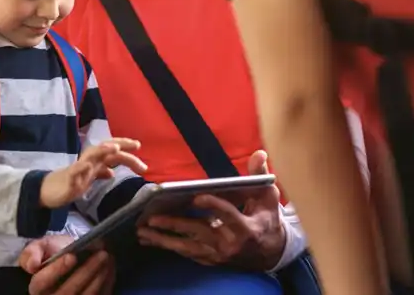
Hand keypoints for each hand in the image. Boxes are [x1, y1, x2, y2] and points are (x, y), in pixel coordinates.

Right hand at [19, 235, 115, 294]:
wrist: (67, 260)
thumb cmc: (52, 254)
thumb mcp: (40, 247)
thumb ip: (32, 252)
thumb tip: (32, 264)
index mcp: (37, 288)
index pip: (42, 283)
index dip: (57, 270)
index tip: (71, 256)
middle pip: (68, 292)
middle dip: (86, 272)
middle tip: (101, 254)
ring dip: (99, 278)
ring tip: (108, 259)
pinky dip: (106, 284)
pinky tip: (110, 269)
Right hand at [40, 139, 146, 208]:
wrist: (48, 190)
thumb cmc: (69, 182)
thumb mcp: (88, 179)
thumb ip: (100, 173)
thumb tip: (112, 172)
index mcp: (94, 162)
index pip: (112, 151)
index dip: (124, 146)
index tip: (138, 146)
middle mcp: (88, 162)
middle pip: (105, 149)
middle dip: (121, 145)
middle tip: (137, 145)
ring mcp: (78, 169)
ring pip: (91, 156)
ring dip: (103, 151)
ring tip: (115, 148)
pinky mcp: (68, 179)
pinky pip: (74, 172)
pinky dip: (81, 168)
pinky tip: (88, 165)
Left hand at [137, 150, 285, 270]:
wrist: (270, 252)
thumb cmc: (267, 219)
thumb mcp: (268, 197)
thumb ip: (261, 175)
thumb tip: (259, 152)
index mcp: (247, 228)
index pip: (228, 215)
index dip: (214, 206)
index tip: (197, 197)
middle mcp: (230, 243)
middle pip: (200, 231)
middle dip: (175, 225)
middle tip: (153, 217)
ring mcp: (219, 254)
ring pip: (188, 246)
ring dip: (164, 239)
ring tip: (143, 232)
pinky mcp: (210, 259)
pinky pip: (186, 252)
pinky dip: (168, 246)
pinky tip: (151, 239)